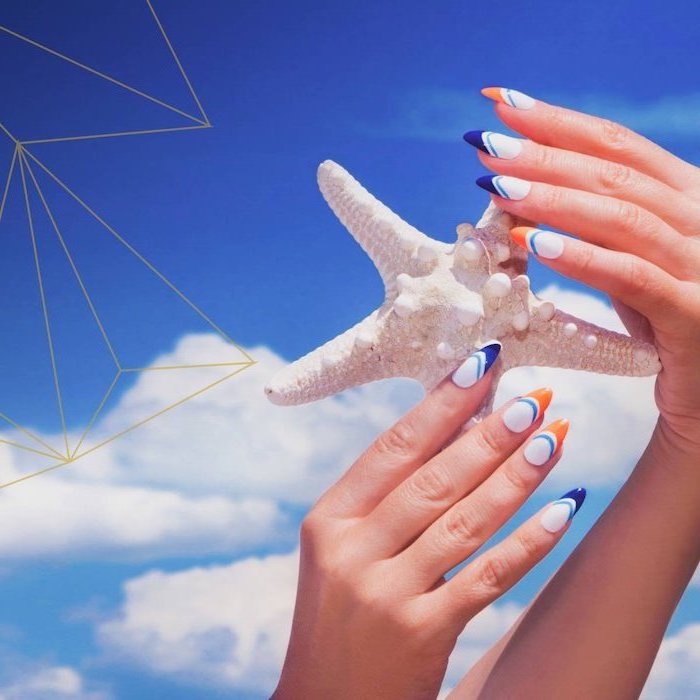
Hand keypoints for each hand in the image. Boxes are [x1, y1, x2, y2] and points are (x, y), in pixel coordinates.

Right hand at [273, 346, 581, 699]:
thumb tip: (455, 432)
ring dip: (516, 476)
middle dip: (489, 433)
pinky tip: (564, 509)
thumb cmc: (339, 614)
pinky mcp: (422, 633)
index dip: (440, 405)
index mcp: (328, 520)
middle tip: (533, 397)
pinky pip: (488, 576)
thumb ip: (386, 498)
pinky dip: (530, 541)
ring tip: (554, 436)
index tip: (479, 367)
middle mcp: (353, 551)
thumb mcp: (343, 549)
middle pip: (433, 479)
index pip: (391, 448)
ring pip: (465, 520)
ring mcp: (386, 594)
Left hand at [468, 89, 699, 450]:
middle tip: (485, 143)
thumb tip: (521, 188)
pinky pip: (633, 277)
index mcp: (687, 198)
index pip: (618, 146)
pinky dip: (582, 258)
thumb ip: (595, 225)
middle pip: (616, 174)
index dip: (556, 123)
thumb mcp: (629, 262)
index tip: (499, 104)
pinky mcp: (695, 314)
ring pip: (623, 218)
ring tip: (496, 188)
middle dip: (543, 155)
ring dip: (553, 200)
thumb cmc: (664, 323)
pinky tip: (535, 243)